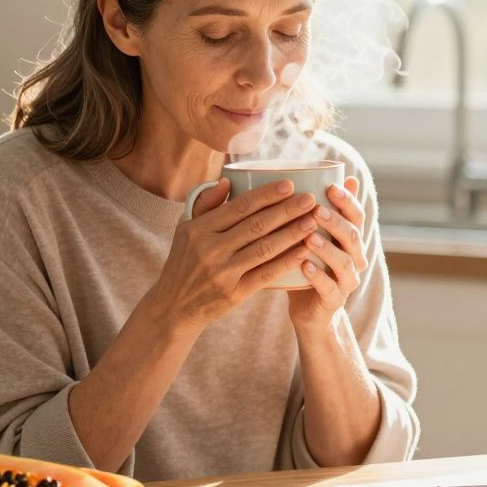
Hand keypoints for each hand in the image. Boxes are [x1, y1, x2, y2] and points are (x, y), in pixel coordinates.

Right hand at [147, 178, 318, 329]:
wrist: (174, 307)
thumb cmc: (183, 261)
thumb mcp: (185, 229)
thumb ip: (205, 203)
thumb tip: (227, 180)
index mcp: (198, 229)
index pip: (238, 207)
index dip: (266, 195)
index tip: (289, 184)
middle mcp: (209, 249)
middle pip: (255, 225)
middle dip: (286, 211)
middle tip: (310, 200)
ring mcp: (222, 273)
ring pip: (264, 249)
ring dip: (291, 234)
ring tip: (313, 221)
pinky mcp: (233, 294)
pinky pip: (265, 274)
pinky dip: (286, 262)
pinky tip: (304, 251)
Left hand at [287, 176, 366, 327]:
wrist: (309, 309)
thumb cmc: (309, 264)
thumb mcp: (315, 234)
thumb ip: (322, 209)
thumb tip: (330, 175)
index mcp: (351, 240)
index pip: (356, 216)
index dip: (347, 201)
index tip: (331, 186)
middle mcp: (355, 258)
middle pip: (352, 236)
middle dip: (335, 221)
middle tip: (315, 208)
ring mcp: (347, 281)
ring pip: (344, 262)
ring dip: (326, 248)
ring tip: (308, 237)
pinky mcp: (334, 301)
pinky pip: (329, 288)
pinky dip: (317, 276)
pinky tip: (303, 265)